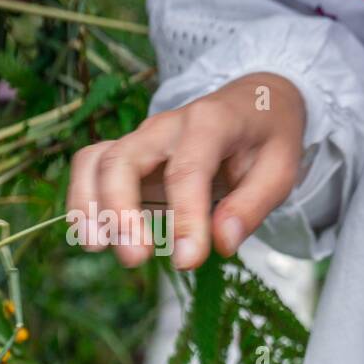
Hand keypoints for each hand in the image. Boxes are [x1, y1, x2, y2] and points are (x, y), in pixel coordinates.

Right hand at [67, 73, 306, 268]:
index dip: (184, 217)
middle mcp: (167, 125)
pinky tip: (92, 236)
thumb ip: (252, 207)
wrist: (255, 102)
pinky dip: (83, 199)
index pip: (188, 171)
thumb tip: (221, 244)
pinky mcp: (131, 152)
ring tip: (98, 247)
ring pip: (96, 160)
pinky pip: (92, 166)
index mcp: (211, 123)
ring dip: (89, 205)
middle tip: (135, 259)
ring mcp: (144, 137)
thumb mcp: (281, 170)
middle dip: (121, 211)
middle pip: (124, 160)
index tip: (188, 261)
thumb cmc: (269, 139)